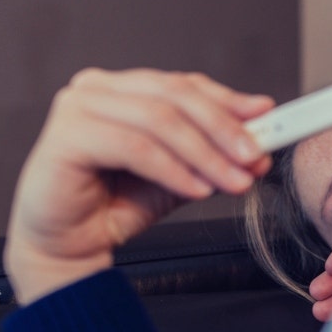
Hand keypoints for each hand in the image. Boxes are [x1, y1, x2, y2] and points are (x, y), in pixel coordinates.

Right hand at [5, 69, 273, 304]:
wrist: (69, 247)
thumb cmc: (114, 206)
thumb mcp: (179, 175)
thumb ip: (212, 156)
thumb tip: (259, 149)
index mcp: (122, 88)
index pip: (184, 85)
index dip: (228, 100)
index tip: (266, 118)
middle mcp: (96, 88)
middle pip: (174, 96)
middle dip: (222, 127)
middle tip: (254, 155)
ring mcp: (77, 108)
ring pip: (159, 120)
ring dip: (204, 153)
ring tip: (232, 180)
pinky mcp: (65, 137)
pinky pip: (135, 148)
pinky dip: (173, 169)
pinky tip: (196, 189)